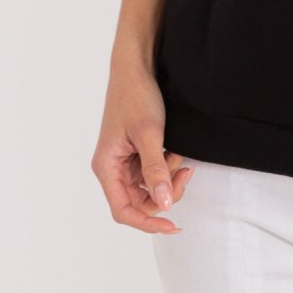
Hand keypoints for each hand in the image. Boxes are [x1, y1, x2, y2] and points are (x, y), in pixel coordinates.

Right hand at [91, 62, 195, 233]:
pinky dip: (167, 166)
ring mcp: (124, 160)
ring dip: (168, 178)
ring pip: (149, 187)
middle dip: (165, 193)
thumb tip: (165, 204)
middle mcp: (113, 167)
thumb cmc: (136, 96)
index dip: (148, 223)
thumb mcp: (150, 134)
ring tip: (180, 156)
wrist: (137, 67)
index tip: (173, 225)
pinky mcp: (136, 152)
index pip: (124, 210)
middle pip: (139, 201)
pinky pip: (153, 171)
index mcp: (107, 166)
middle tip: (185, 174)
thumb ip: (156, 170)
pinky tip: (176, 150)